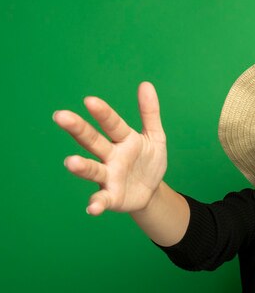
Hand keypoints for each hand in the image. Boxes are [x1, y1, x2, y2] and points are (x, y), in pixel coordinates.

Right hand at [53, 82, 166, 214]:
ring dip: (82, 166)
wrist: (152, 190)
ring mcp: (109, 176)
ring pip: (93, 169)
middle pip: (93, 141)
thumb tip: (146, 84)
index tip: (90, 101)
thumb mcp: (155, 136)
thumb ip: (150, 112)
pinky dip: (96, 203)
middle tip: (61, 116)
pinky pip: (102, 199)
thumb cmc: (148, 160)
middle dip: (78, 129)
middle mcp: (110, 156)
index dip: (102, 113)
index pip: (111, 123)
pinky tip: (92, 207)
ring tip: (71, 162)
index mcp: (123, 139)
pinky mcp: (112, 197)